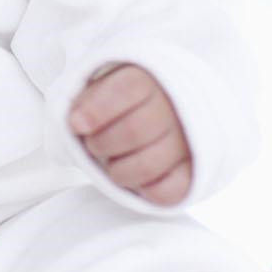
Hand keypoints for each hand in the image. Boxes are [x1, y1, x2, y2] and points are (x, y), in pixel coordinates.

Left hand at [67, 62, 190, 205]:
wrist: (168, 111)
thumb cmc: (124, 101)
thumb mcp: (104, 85)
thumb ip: (88, 98)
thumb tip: (77, 122)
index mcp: (152, 80)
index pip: (128, 89)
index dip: (97, 109)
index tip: (76, 124)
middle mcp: (176, 108)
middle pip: (134, 130)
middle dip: (101, 143)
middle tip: (93, 145)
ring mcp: (189, 142)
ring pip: (148, 165)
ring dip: (118, 170)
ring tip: (112, 162)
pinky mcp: (195, 172)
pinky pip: (167, 192)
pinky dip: (145, 190)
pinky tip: (137, 179)